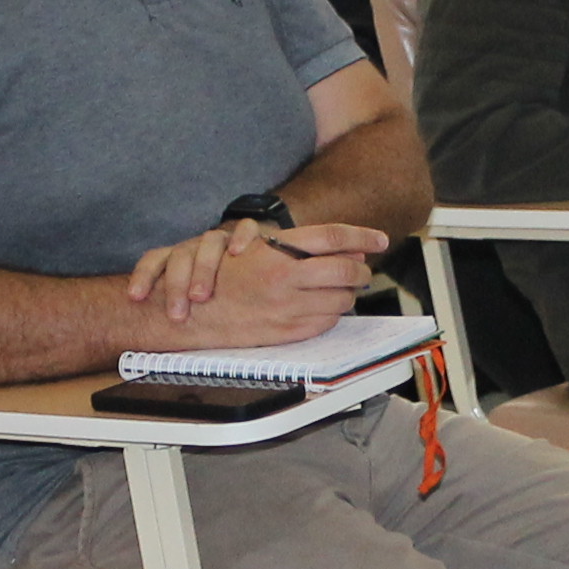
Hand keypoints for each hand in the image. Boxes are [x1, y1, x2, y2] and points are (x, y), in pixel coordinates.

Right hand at [119, 216, 379, 338]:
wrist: (188, 312)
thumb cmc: (219, 275)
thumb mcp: (256, 247)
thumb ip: (299, 245)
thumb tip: (344, 248)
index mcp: (277, 251)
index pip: (334, 238)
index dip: (362, 235)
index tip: (380, 239)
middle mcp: (286, 279)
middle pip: (347, 271)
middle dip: (361, 270)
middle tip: (363, 269)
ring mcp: (288, 309)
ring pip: (340, 300)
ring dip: (347, 293)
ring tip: (342, 289)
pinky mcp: (287, 333)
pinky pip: (325, 323)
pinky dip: (331, 314)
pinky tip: (323, 307)